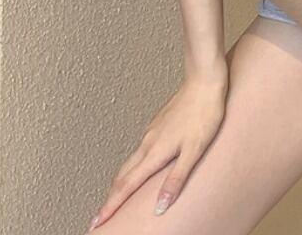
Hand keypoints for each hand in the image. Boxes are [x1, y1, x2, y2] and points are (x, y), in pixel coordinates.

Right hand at [89, 66, 227, 227]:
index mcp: (155, 152)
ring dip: (120, 182)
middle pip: (123, 175)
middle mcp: (148, 142)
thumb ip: (176, 179)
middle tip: (100, 216)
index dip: (111, 205)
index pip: (127, 185)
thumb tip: (159, 207)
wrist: (204, 81)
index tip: (97, 222)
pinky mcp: (158, 124)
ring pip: (130, 161)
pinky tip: (139, 167)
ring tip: (116, 196)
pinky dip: (132, 165)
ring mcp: (152, 131)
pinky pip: (139, 150)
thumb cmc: (204, 114)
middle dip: (111, 197)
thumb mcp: (194, 151)